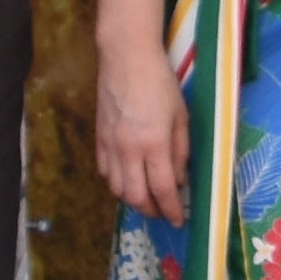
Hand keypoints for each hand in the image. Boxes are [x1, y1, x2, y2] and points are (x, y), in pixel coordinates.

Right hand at [95, 42, 189, 221]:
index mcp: (154, 144)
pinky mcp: (99, 138)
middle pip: (136, 196)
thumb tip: (179, 179)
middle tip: (163, 212)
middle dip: (150, 210)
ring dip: (132, 200)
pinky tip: (128, 180)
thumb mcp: (181, 116)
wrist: (126, 58)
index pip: (163, 189)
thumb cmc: (161, 83)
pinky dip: (117, 183)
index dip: (171, 209)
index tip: (178, 221)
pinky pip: (105, 172)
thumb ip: (181, 151)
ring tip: (147, 199)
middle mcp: (129, 150)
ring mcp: (110, 145)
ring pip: (117, 188)